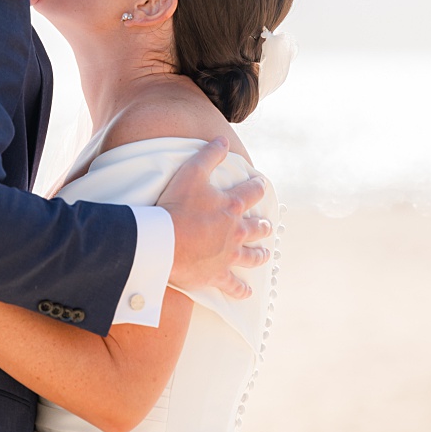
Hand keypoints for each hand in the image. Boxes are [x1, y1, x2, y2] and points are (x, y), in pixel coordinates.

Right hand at [157, 138, 272, 298]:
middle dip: (262, 226)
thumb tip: (223, 138)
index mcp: (231, 206)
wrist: (164, 241)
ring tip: (265, 254)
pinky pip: (233, 285)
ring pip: (251, 256)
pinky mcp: (218, 275)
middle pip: (256, 228)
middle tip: (266, 225)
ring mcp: (228, 255)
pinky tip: (248, 292)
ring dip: (259, 254)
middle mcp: (235, 231)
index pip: (251, 193)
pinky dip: (241, 290)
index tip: (261, 184)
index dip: (257, 187)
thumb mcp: (191, 172)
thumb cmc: (176, 205)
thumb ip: (209, 155)